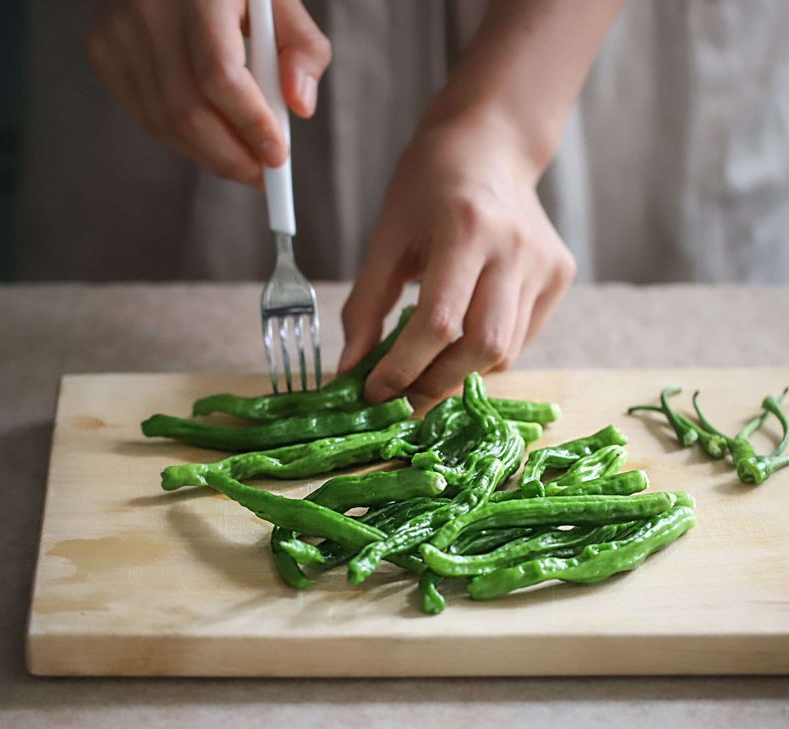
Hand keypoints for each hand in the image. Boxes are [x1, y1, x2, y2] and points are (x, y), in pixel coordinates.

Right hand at [86, 0, 330, 184]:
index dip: (250, 124)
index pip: (221, 75)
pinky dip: (187, 142)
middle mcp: (149, 9)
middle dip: (233, 158)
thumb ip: (304, 50)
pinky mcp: (103, 52)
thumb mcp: (279, 3)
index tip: (277, 158)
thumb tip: (301, 107)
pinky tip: (212, 136)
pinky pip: (151, 120)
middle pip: (190, 112)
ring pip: (168, 125)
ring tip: (244, 162)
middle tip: (263, 178)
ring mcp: (118, 32)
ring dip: (212, 156)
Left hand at [338, 113, 575, 404]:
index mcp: (465, 229)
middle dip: (434, 386)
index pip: (438, 323)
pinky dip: (482, 355)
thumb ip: (365, 305)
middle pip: (482, 348)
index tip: (372, 393)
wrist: (491, 146)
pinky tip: (460, 340)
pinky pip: (520, 340)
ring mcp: (545, 266)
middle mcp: (515, 250)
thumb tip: (350, 370)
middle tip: (398, 400)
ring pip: (504, 353)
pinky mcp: (560, 277)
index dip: (402, 369)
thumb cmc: (428, 186)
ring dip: (458, 374)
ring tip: (424, 370)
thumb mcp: (386, 237)